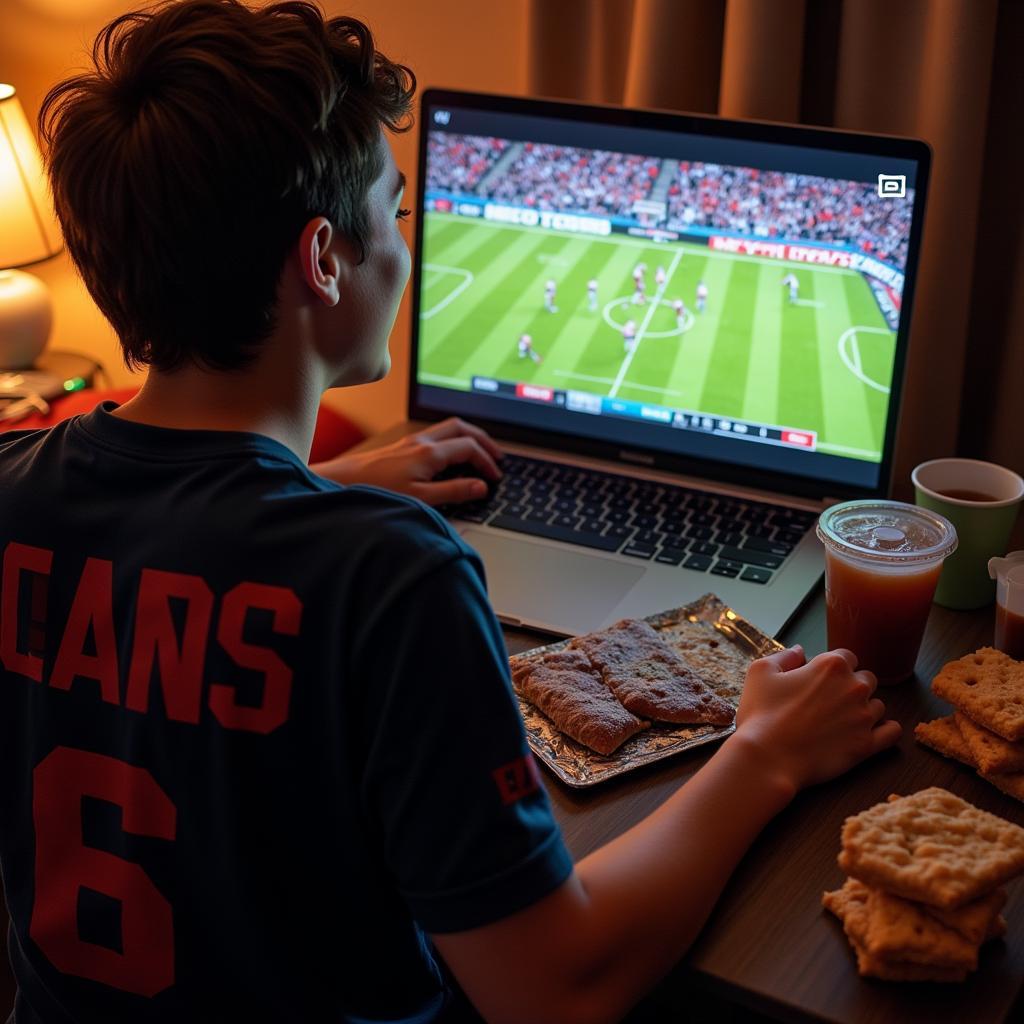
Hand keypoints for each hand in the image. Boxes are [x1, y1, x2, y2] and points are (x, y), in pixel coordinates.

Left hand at [311, 417, 502, 505]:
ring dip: (468, 438)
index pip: (469, 447)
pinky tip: (450, 458)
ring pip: (448, 428)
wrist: (341, 482)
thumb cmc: (378, 492)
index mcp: (430, 453)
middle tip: (497, 456)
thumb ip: (453, 491)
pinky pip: (435, 435)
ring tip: (479, 454)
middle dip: (483, 439)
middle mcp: (421, 441)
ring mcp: (410, 442)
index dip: (487, 461)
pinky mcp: (401, 447)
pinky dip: (451, 442)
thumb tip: (480, 487)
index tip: (495, 478)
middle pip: (462, 427)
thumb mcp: (421, 498)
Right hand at [732, 645, 900, 792]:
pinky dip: (885, 730)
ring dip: (864, 709)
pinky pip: (892, 732)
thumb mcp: (761, 672)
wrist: (768, 757)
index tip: (818, 681)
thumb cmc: (762, 713)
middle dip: (851, 687)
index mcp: (831, 665)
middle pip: (866, 679)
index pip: (846, 657)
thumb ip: (785, 656)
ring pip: (878, 706)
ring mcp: (864, 717)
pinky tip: (870, 732)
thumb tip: (800, 650)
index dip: (832, 668)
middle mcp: (855, 687)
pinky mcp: (868, 745)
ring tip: (841, 722)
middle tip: (829, 703)